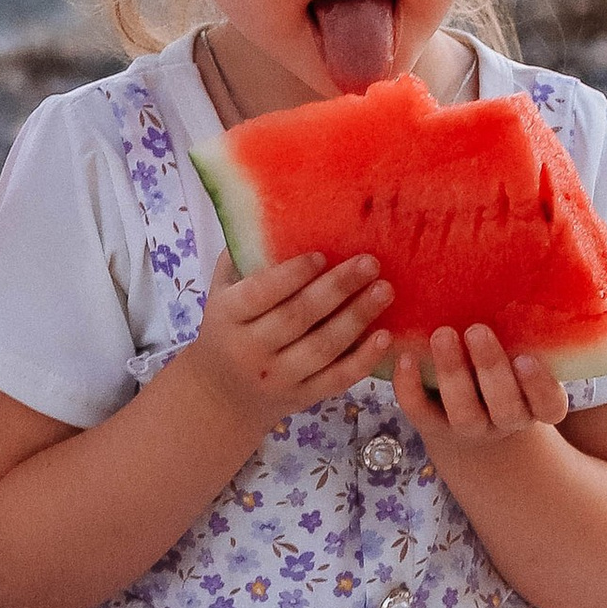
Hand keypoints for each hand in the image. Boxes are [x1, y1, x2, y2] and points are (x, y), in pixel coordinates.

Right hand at [182, 250, 394, 436]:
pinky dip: (363, 359)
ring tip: (385, 290)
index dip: (292, 274)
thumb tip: (274, 209)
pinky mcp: (302, 398)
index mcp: (227, 317)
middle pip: (298, 318)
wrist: (222, 395)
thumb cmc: (229, 328)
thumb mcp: (221, 292)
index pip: (261, 293)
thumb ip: (243, 258)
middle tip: (370, 263)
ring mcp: (278, 378)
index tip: (322, 255)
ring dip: (357, 318)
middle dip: (337, 289)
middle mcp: (250, 350)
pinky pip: (337, 379)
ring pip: (322, 348)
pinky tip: (384, 336)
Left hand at [394, 325, 569, 449]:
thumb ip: (523, 327)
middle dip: (490, 368)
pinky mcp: (434, 426)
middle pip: (505, 407)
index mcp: (536, 403)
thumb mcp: (520, 347)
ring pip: (464, 413)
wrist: (467, 404)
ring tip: (442, 334)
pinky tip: (404, 358)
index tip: (525, 358)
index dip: (539, 385)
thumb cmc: (503, 361)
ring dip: (452, 373)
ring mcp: (471, 427)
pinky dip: (410, 388)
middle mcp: (507, 419)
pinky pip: (421, 413)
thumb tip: (523, 267)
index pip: (549, 404)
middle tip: (476, 330)